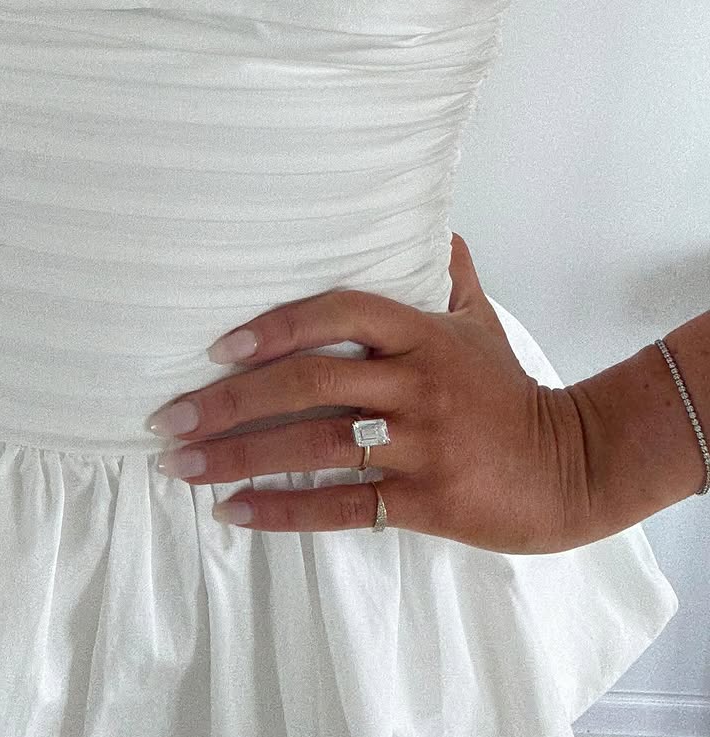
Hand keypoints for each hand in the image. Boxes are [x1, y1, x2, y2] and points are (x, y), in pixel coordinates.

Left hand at [147, 235, 600, 554]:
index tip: (217, 346)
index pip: (340, 312)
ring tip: (180, 466)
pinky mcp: (425, 500)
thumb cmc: (511, 395)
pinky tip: (232, 512)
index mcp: (422, 336)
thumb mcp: (481, 325)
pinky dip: (280, 511)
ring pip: (312, 448)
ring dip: (237, 457)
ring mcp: (420, 445)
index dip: (277, 325)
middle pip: (308, 385)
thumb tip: (433, 223)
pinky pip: (340, 507)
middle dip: (229, 401)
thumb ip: (449, 276)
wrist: (569, 468)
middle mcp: (416, 386)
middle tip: (167, 417)